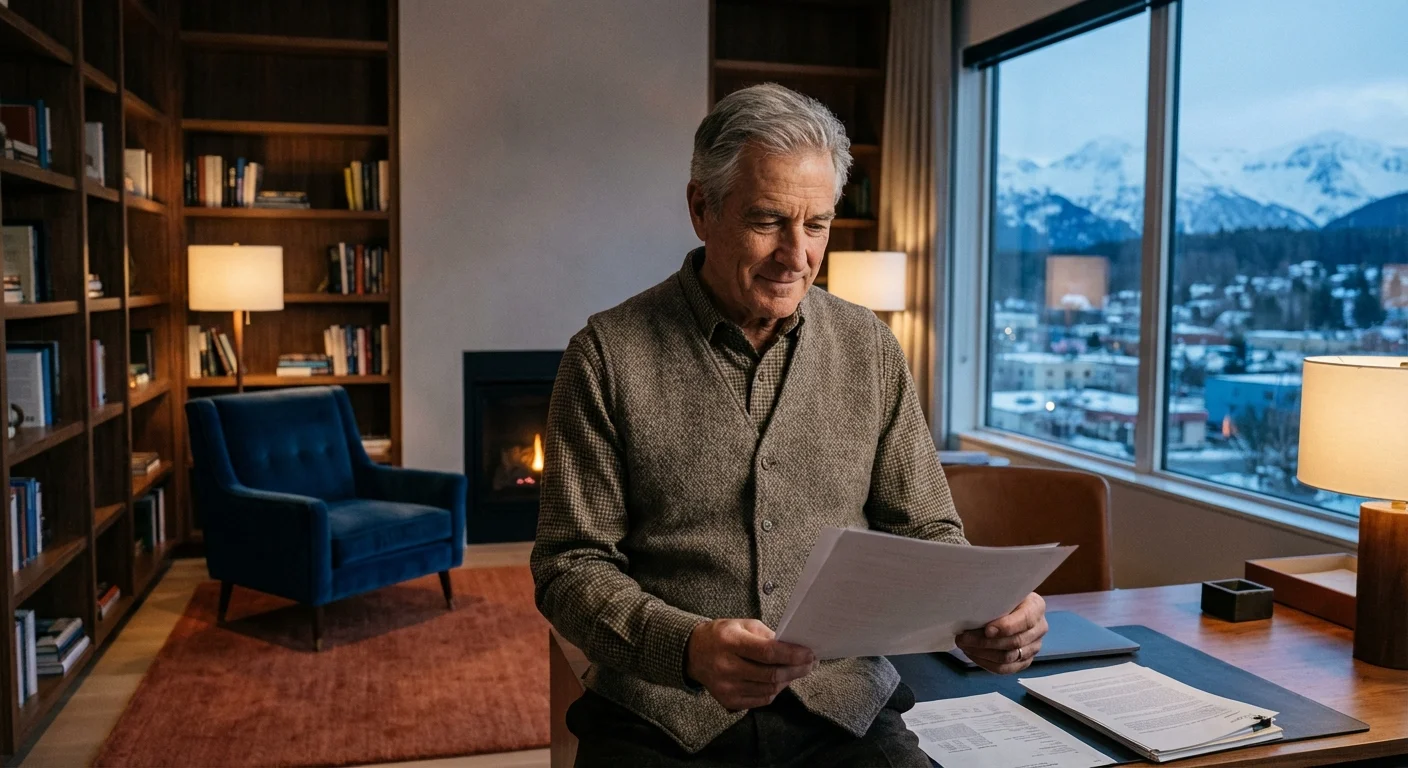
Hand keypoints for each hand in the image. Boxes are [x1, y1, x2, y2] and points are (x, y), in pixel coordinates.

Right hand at [686, 619, 815, 710]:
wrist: (693, 654)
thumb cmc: (722, 635)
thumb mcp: (742, 625)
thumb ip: (767, 636)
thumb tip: (793, 647)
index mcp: (730, 642)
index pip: (767, 652)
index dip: (792, 654)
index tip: (810, 653)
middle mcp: (726, 666)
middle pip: (771, 674)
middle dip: (796, 669)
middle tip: (810, 663)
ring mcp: (727, 687)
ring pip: (769, 689)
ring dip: (788, 680)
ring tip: (797, 670)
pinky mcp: (728, 701)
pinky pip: (761, 700)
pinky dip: (775, 691)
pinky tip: (780, 680)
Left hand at [955, 592, 1046, 674]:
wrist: (1004, 605)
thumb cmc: (1000, 595)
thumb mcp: (1000, 590)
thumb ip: (994, 597)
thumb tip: (974, 609)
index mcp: (1036, 607)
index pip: (1026, 620)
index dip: (1007, 627)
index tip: (987, 630)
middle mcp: (1040, 628)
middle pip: (1015, 642)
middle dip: (985, 642)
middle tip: (963, 638)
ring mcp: (1034, 647)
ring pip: (1008, 658)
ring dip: (982, 653)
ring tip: (964, 645)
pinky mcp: (1024, 661)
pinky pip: (1005, 669)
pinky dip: (986, 663)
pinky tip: (972, 653)